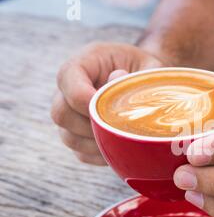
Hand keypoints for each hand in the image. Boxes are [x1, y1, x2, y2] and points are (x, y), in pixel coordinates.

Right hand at [51, 42, 165, 164]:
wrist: (147, 81)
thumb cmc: (147, 70)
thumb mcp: (149, 66)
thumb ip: (135, 74)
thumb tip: (118, 80)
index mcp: (85, 61)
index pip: (68, 79)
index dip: (86, 99)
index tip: (112, 110)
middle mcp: (69, 88)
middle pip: (61, 113)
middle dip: (90, 125)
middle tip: (119, 126)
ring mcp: (71, 114)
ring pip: (68, 137)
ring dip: (96, 142)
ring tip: (123, 138)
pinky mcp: (80, 136)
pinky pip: (81, 153)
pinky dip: (100, 155)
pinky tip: (120, 147)